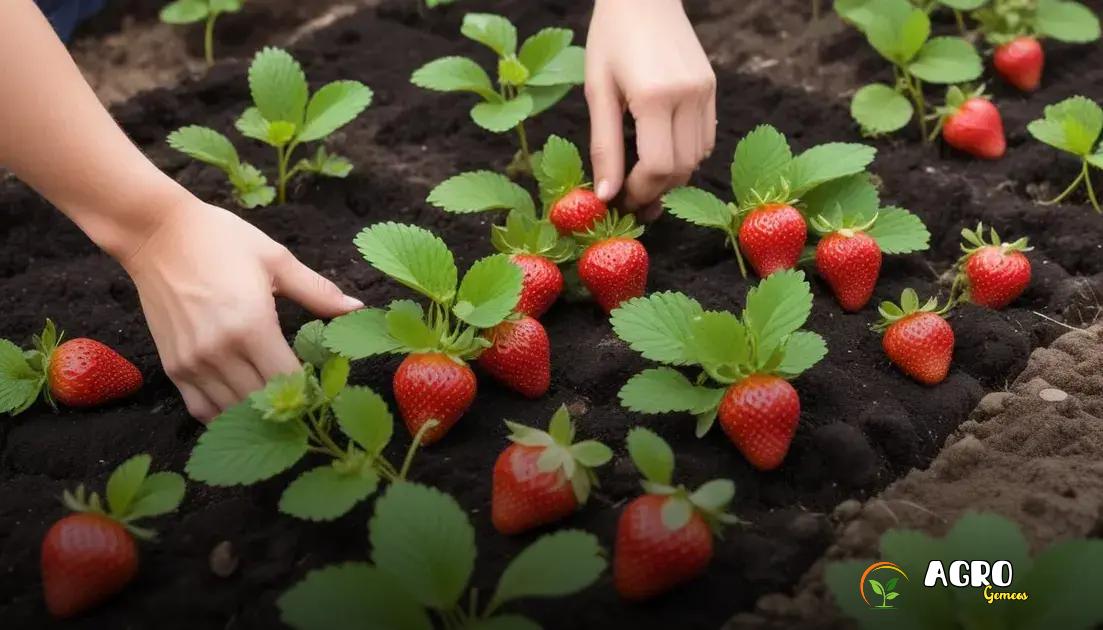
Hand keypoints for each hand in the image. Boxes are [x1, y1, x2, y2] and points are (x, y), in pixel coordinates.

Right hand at [120, 198, 362, 421]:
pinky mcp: (173, 367)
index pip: (289, 380)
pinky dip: (224, 413)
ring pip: (233, 410)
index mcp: (252, 325)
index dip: (310, 389)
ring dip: (257, 412)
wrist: (154, 232)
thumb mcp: (275, 259)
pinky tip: (242, 403)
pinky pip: (201, 409)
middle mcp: (220, 351)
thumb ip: (317, 291)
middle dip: (288, 405)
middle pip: (263, 402)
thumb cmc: (220, 240)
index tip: (323, 386)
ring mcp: (193, 363)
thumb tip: (357, 308)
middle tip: (305, 399)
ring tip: (277, 404)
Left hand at [585, 0, 716, 220]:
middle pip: (682, 168)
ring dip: (672, 176)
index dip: (640, 191)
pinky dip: (687, 155)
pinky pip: (706, 138)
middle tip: (632, 199)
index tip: (621, 200)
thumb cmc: (610, 38)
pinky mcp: (712, 88)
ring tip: (645, 179)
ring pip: (698, 157)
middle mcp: (688, 95)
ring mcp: (706, 91)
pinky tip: (663, 152)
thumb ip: (604, 146)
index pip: (659, 166)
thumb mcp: (597, 91)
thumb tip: (606, 195)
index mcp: (655, 96)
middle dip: (656, 190)